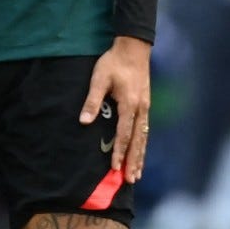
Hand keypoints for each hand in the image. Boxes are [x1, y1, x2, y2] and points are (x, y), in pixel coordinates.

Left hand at [82, 36, 152, 181]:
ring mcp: (145, 107)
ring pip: (143, 137)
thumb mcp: (99, 79)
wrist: (134, 48)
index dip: (119, 151)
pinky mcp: (145, 105)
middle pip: (137, 140)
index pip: (123, 133)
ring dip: (140, 156)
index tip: (114, 167)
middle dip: (134, 161)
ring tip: (137, 174)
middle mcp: (141, 109)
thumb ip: (92, 101)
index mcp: (130, 104)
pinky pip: (144, 130)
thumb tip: (84, 121)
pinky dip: (142, 145)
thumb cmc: (114, 62)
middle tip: (131, 180)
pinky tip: (140, 153)